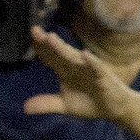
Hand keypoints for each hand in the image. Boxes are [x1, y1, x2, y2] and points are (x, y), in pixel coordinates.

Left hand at [23, 29, 138, 121]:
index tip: (28, 37)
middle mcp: (76, 66)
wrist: (116, 110)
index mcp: (66, 70)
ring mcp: (90, 69)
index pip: (50, 57)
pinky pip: (97, 68)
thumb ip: (46, 104)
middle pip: (59, 52)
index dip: (39, 48)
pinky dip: (92, 62)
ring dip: (63, 48)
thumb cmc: (91, 102)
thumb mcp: (65, 105)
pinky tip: (85, 55)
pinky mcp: (104, 77)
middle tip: (34, 30)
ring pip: (74, 57)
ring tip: (50, 38)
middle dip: (47, 42)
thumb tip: (24, 108)